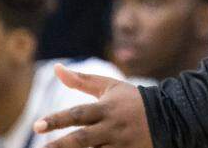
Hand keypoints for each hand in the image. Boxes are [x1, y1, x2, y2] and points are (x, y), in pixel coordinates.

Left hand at [34, 64, 152, 147]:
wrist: (169, 115)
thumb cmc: (131, 100)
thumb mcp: (109, 86)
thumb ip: (81, 80)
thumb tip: (56, 68)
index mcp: (106, 108)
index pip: (78, 114)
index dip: (57, 119)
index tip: (37, 126)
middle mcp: (113, 127)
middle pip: (83, 139)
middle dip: (62, 146)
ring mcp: (121, 144)